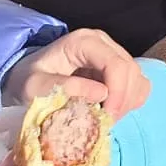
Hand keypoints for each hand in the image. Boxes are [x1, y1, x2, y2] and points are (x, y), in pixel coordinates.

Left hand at [4, 29, 150, 119]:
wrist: (27, 77)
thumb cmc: (28, 80)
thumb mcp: (34, 86)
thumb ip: (64, 88)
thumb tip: (102, 94)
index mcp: (84, 42)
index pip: (116, 64)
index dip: (118, 93)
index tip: (107, 118)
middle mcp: (104, 43)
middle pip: (131, 72)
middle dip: (122, 102)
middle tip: (104, 123)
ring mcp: (114, 54)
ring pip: (138, 80)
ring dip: (127, 104)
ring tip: (104, 117)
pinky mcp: (119, 68)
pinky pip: (138, 85)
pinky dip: (130, 102)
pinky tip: (110, 110)